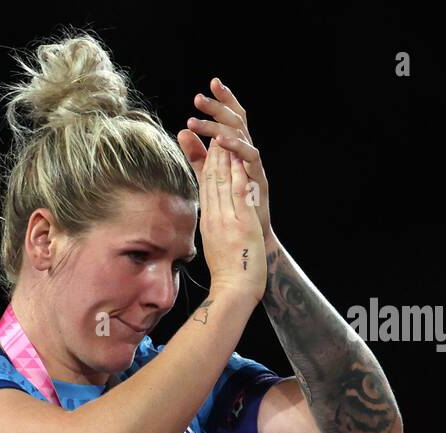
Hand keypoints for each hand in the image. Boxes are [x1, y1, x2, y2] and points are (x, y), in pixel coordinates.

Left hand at [177, 78, 273, 245]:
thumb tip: (182, 131)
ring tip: (199, 120)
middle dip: (220, 106)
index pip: (231, 118)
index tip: (211, 84)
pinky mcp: (258, 178)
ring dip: (219, 126)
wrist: (249, 234)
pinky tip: (219, 141)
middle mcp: (248, 152)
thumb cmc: (233, 203)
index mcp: (237, 149)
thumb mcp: (211, 174)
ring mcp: (254, 164)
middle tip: (200, 97)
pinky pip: (249, 157)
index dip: (224, 101)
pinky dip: (235, 147)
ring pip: (241, 136)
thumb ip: (198, 155)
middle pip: (237, 121)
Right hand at [198, 139, 265, 304]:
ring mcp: (226, 219)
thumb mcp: (215, 245)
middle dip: (211, 154)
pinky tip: (236, 158)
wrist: (234, 289)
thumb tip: (210, 217)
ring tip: (222, 136)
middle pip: (210, 180)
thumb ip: (214, 226)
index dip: (206, 164)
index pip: (205, 187)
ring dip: (222, 157)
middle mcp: (214, 217)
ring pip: (221, 182)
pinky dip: (235, 173)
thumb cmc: (228, 273)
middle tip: (211, 131)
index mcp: (208, 222)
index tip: (208, 145)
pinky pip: (236, 193)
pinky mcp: (240, 223)